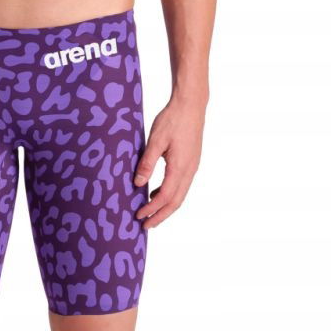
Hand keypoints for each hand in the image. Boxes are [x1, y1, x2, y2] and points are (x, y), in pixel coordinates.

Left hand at [134, 94, 205, 228]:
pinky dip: (170, 193)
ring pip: (180, 194)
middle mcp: (189, 171)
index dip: (152, 209)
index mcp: (179, 168)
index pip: (165, 197)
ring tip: (150, 211)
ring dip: (166, 206)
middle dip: (160, 215)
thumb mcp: (155, 140)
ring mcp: (192, 166)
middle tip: (145, 225)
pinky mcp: (192, 161)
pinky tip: (157, 191)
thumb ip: (147, 163)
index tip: (139, 216)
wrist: (191, 105)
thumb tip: (137, 184)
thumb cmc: (172, 119)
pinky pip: (181, 184)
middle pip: (175, 202)